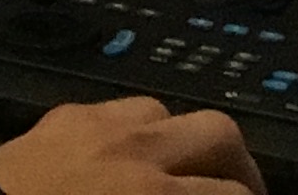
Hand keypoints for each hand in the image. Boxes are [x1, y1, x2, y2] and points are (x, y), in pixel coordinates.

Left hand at [0, 96, 265, 194]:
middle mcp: (134, 151)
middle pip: (218, 133)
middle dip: (238, 167)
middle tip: (236, 193)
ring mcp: (94, 125)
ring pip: (164, 111)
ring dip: (182, 142)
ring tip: (181, 173)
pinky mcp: (59, 118)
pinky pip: (113, 110)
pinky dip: (132, 131)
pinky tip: (125, 159)